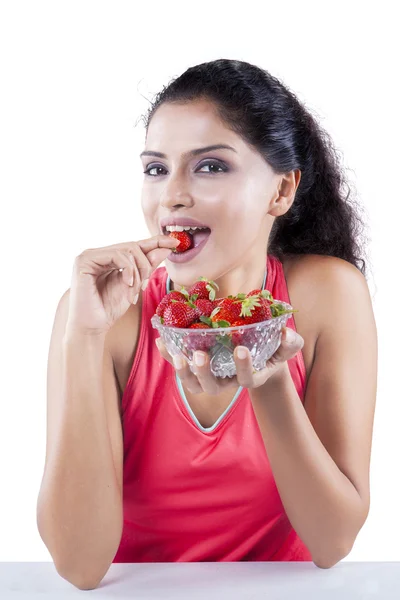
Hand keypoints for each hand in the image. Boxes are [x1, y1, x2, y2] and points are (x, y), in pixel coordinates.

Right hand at [65, 235, 179, 336]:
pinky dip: (128, 270)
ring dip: (138, 271)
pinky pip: (117, 255)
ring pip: (127, 250)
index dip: (156, 242)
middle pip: (133, 246)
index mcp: (108, 258)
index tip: (176, 243)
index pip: (135, 245)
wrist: (92, 327)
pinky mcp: (84, 260)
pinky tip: (128, 284)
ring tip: (134, 291)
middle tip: (146, 284)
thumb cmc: (109, 309)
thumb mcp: (135, 285)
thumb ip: (147, 267)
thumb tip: (166, 248)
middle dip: (146, 264)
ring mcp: (89, 255)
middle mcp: (98, 254)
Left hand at [155, 326, 303, 394]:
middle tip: (199, 355)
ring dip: (182, 370)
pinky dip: (168, 354)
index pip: (246, 379)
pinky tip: (161, 340)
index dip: (243, 368)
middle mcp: (226, 381)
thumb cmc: (271, 348)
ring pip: (192, 383)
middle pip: (211, 387)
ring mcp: (208, 375)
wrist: (255, 351)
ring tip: (176, 352)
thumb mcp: (285, 345)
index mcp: (249, 376)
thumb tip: (287, 333)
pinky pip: (179, 364)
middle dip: (203, 373)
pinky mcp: (195, 366)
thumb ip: (290, 342)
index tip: (241, 349)